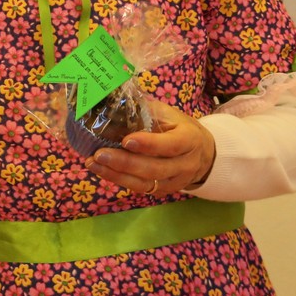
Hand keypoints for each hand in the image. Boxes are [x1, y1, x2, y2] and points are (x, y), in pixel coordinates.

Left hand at [85, 100, 215, 195]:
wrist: (202, 154)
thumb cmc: (180, 128)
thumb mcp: (170, 115)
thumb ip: (147, 112)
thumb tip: (115, 105)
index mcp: (189, 140)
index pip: (170, 145)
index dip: (149, 144)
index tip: (125, 140)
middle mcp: (185, 165)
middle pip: (154, 168)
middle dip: (125, 162)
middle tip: (99, 154)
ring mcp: (175, 182)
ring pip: (145, 183)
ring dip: (116, 174)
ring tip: (93, 163)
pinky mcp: (163, 191)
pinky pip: (140, 189)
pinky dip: (119, 180)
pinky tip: (101, 170)